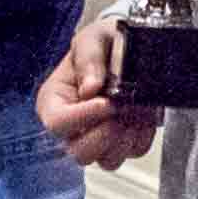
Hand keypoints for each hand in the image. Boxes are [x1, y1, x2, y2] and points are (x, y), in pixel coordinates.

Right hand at [37, 11, 161, 170]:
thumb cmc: (104, 42)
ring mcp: (96, 138)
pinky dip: (143, 134)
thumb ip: (89, 58)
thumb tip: (90, 88)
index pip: (57, 123)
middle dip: (106, 133)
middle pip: (79, 152)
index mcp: (54, 100)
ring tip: (133, 107)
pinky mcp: (122, 143)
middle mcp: (72, 126)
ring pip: (108, 160)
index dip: (83, 117)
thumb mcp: (94, 37)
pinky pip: (134, 152)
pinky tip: (142, 113)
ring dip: (126, 136)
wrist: (128, 47)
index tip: (107, 102)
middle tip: (121, 108)